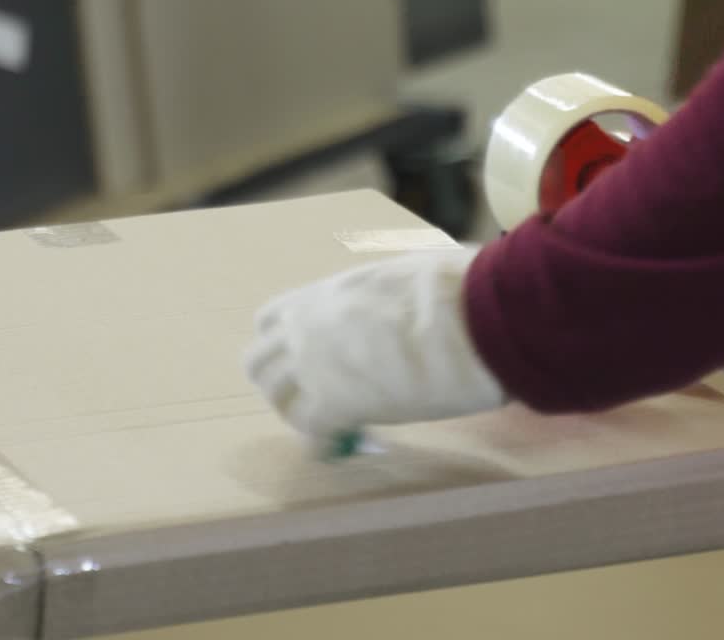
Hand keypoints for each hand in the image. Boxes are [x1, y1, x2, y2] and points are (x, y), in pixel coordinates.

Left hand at [243, 247, 505, 440]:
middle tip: (309, 397)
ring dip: (299, 414)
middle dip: (279, 383)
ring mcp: (313, 368)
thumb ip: (376, 297)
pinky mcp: (333, 407)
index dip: (284, 342)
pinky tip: (340, 448)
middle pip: (259, 365)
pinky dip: (323, 445)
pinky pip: (312, 436)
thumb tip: (396, 306)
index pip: (271, 321)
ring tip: (326, 425)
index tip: (304, 356)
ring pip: (280, 402)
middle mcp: (304, 329)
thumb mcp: (397, 276)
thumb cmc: (449, 288)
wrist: (464, 318)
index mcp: (320, 294)